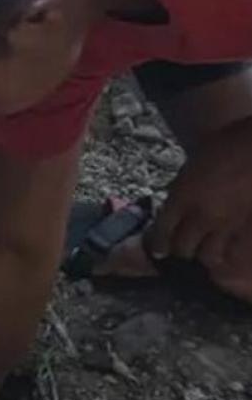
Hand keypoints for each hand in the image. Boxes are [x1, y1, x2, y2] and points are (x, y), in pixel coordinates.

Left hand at [148, 119, 251, 298]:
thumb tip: (174, 206)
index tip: (157, 249)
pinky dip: (230, 255)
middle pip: (182, 248)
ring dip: (204, 256)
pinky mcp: (249, 227)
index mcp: (182, 195)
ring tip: (205, 252)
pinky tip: (229, 252)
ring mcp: (228, 223)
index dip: (157, 244)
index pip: (161, 231)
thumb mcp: (192, 163)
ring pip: (209, 256)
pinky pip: (236, 252)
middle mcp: (201, 214)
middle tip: (181, 249)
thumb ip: (181, 188)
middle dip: (179, 251)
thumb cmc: (228, 142)